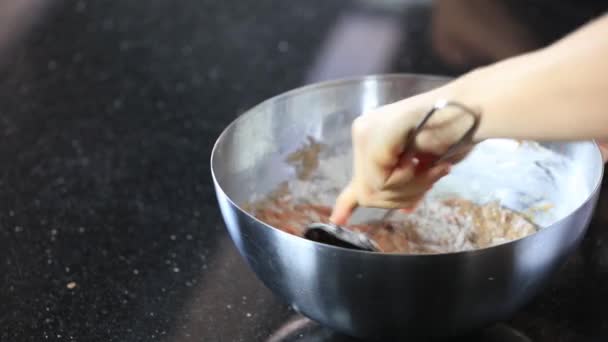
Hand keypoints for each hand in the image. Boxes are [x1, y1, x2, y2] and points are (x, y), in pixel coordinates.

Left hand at [329, 90, 477, 224]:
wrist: (474, 110)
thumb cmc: (455, 134)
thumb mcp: (425, 167)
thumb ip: (409, 185)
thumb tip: (405, 209)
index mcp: (372, 138)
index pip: (359, 181)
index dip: (348, 203)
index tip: (338, 219)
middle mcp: (364, 132)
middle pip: (367, 193)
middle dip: (402, 195)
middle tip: (432, 176)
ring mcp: (368, 133)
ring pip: (374, 191)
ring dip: (410, 187)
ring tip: (434, 167)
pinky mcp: (376, 136)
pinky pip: (380, 181)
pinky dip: (406, 179)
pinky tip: (420, 160)